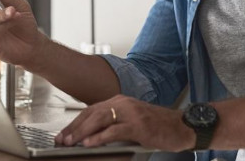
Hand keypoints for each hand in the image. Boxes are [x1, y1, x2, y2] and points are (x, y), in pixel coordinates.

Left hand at [54, 95, 193, 151]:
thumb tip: (91, 136)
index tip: (63, 134)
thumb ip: (114, 124)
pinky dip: (99, 137)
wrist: (183, 126)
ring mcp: (131, 113)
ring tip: (70, 142)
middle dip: (73, 128)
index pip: (91, 111)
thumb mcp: (132, 122)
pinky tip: (89, 143)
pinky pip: (114, 131)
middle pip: (91, 114)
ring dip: (82, 132)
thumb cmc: (159, 126)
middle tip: (61, 140)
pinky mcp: (139, 125)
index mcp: (120, 101)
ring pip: (99, 120)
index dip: (75, 123)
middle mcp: (123, 103)